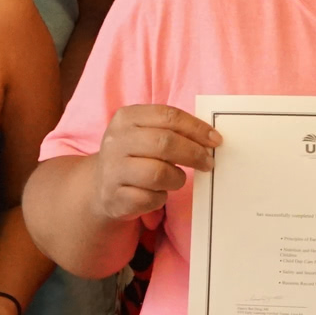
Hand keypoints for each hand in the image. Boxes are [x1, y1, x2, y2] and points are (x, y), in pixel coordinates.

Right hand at [91, 104, 220, 221]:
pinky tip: (158, 193)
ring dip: (177, 178)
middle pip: (165, 143)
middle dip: (194, 153)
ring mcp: (113, 170)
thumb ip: (171, 130)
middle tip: (208, 162)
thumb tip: (210, 138)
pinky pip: (150, 198)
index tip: (216, 140)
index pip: (168, 116)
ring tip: (177, 179)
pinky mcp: (115, 197)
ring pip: (159, 173)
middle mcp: (116, 141)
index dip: (196, 128)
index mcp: (126, 117)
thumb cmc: (133, 155)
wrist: (99, 185)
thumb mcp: (144, 133)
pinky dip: (161, 197)